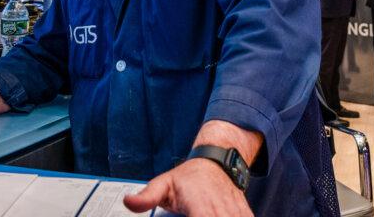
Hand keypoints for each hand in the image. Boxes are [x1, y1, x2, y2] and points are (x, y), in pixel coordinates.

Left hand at [124, 158, 252, 216]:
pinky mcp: (245, 215)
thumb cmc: (188, 177)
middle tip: (192, 216)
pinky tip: (223, 216)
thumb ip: (146, 196)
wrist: (218, 161)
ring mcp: (235, 214)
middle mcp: (220, 213)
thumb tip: (128, 201)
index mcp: (200, 209)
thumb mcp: (164, 184)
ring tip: (203, 215)